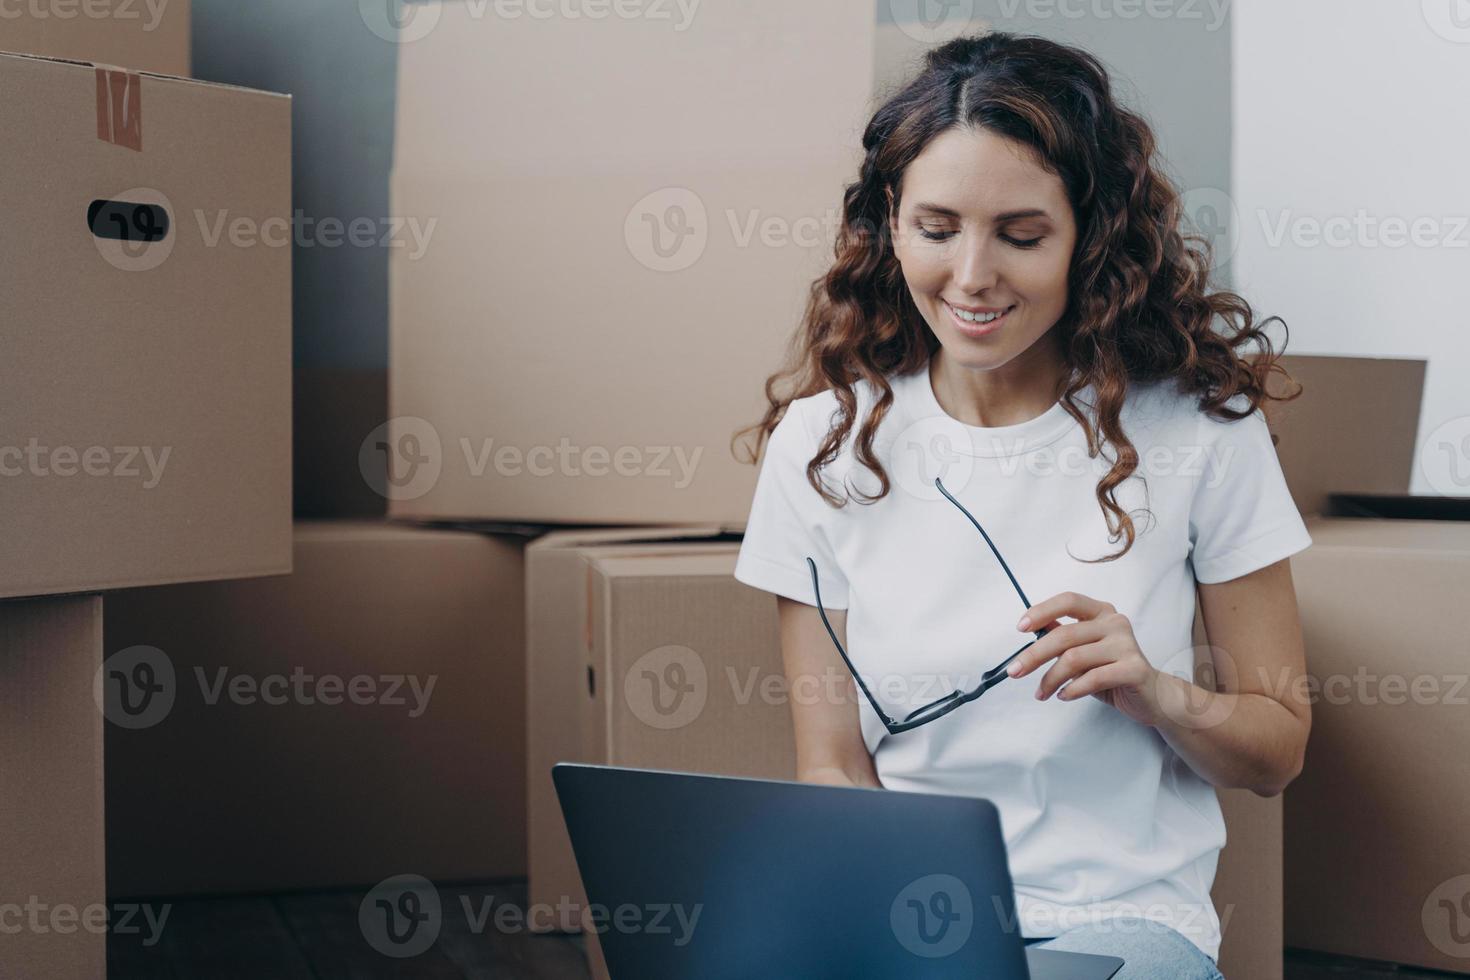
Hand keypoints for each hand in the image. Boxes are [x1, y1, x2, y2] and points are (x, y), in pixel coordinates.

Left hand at [1005, 591, 1162, 727]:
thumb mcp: (1084, 651)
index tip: (1020, 627)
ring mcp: (1127, 645)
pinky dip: (1072, 689)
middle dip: (1034, 655)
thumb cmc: (1112, 671)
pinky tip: (1063, 695)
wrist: (1153, 696)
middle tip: (1016, 671)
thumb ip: (1063, 638)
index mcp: (1101, 612)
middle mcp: (1115, 623)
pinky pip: (1093, 678)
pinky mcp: (1134, 669)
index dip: (1042, 611)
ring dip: (1050, 679)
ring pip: (1074, 658)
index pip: (1068, 600)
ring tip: (1042, 693)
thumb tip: (1031, 630)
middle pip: (1064, 634)